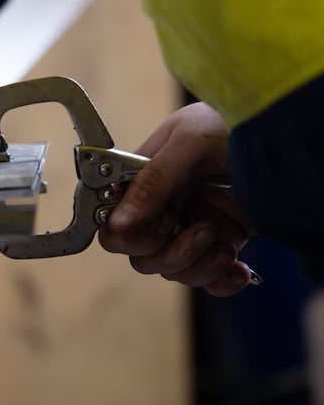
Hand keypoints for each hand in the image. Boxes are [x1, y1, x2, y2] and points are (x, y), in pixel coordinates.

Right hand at [97, 104, 254, 295]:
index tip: (161, 223)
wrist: (290, 135)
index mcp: (146, 176)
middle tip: (203, 231)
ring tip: (226, 243)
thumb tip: (118, 223)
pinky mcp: (222, 243)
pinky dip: (221, 282)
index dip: (128, 232)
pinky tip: (239, 269)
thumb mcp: (192, 142)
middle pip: (141, 253)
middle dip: (170, 253)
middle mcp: (165, 204)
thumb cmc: (236, 122)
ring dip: (199, 266)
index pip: (112, 217)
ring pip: (172, 270)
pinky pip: (207, 279)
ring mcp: (193, 225)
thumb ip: (155, 180)